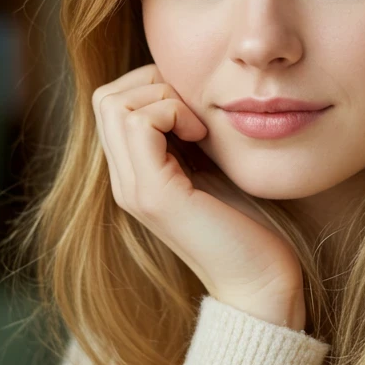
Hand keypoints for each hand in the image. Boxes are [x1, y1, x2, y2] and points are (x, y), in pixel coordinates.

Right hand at [92, 64, 303, 316]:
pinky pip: (139, 124)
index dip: (150, 86)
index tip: (193, 107)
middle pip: (105, 98)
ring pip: (114, 105)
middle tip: (194, 110)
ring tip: (197, 126)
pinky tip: (200, 136)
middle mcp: (124, 182)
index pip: (111, 103)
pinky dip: (171, 113)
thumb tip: (187, 90)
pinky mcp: (154, 194)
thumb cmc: (248, 224)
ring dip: (163, 98)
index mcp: (135, 174)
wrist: (260, 282)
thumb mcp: (210, 166)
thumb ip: (189, 137)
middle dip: (152, 83)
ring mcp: (134, 189)